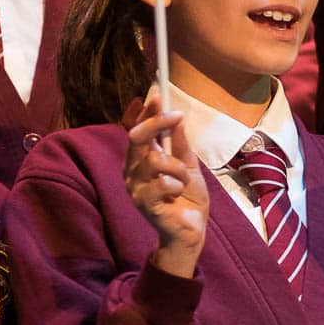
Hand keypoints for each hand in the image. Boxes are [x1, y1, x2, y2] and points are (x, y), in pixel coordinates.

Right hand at [123, 87, 207, 277]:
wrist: (191, 231)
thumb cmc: (187, 199)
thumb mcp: (189, 166)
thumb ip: (180, 144)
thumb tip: (177, 116)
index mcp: (141, 160)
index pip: (136, 130)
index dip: (144, 111)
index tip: (157, 93)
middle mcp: (132, 171)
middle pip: (137, 137)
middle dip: (156, 122)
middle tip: (176, 116)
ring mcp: (135, 188)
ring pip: (154, 160)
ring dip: (176, 167)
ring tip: (182, 181)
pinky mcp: (143, 203)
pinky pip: (161, 183)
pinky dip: (176, 186)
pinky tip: (176, 196)